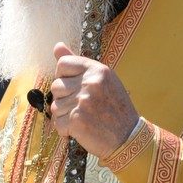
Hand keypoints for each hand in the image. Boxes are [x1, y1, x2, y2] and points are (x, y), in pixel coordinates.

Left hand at [49, 42, 138, 158]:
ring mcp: (83, 101)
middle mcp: (90, 83)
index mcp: (98, 70)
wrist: (128, 136)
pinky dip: (65, 130)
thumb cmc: (114, 107)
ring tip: (83, 118)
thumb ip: (78, 63)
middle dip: (64, 98)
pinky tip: (80, 129)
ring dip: (65, 115)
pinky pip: (57, 123)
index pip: (63, 64)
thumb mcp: (102, 80)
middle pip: (56, 86)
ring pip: (55, 106)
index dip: (64, 77)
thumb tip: (57, 45)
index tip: (75, 87)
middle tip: (82, 106)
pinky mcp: (76, 120)